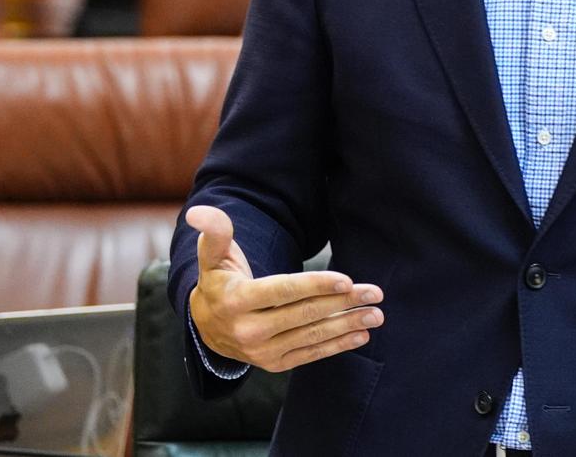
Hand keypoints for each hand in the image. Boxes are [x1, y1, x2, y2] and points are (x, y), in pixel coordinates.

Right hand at [186, 205, 383, 370]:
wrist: (207, 327)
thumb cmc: (219, 281)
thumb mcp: (213, 257)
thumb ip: (214, 233)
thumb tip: (200, 211)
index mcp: (236, 301)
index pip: (283, 291)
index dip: (315, 285)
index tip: (346, 280)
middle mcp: (249, 331)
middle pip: (304, 314)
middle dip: (343, 303)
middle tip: (375, 293)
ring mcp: (262, 352)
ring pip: (312, 336)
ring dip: (348, 325)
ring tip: (376, 316)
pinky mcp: (274, 364)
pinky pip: (310, 354)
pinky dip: (337, 346)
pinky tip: (360, 335)